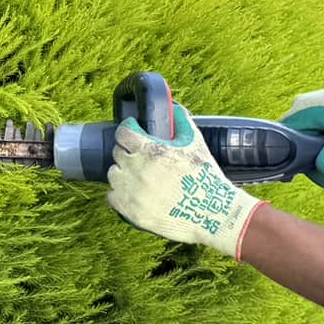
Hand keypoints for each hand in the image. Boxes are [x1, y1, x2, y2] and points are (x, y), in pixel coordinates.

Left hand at [107, 103, 257, 258]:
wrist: (212, 214)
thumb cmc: (205, 178)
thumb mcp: (195, 143)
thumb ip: (181, 121)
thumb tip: (173, 108)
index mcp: (150, 149)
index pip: (123, 132)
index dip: (128, 130)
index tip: (133, 133)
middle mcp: (136, 169)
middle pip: (118, 153)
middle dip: (129, 153)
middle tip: (142, 159)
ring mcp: (131, 191)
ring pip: (113, 174)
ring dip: (123, 173)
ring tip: (140, 178)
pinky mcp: (130, 211)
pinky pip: (112, 196)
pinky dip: (121, 194)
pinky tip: (136, 194)